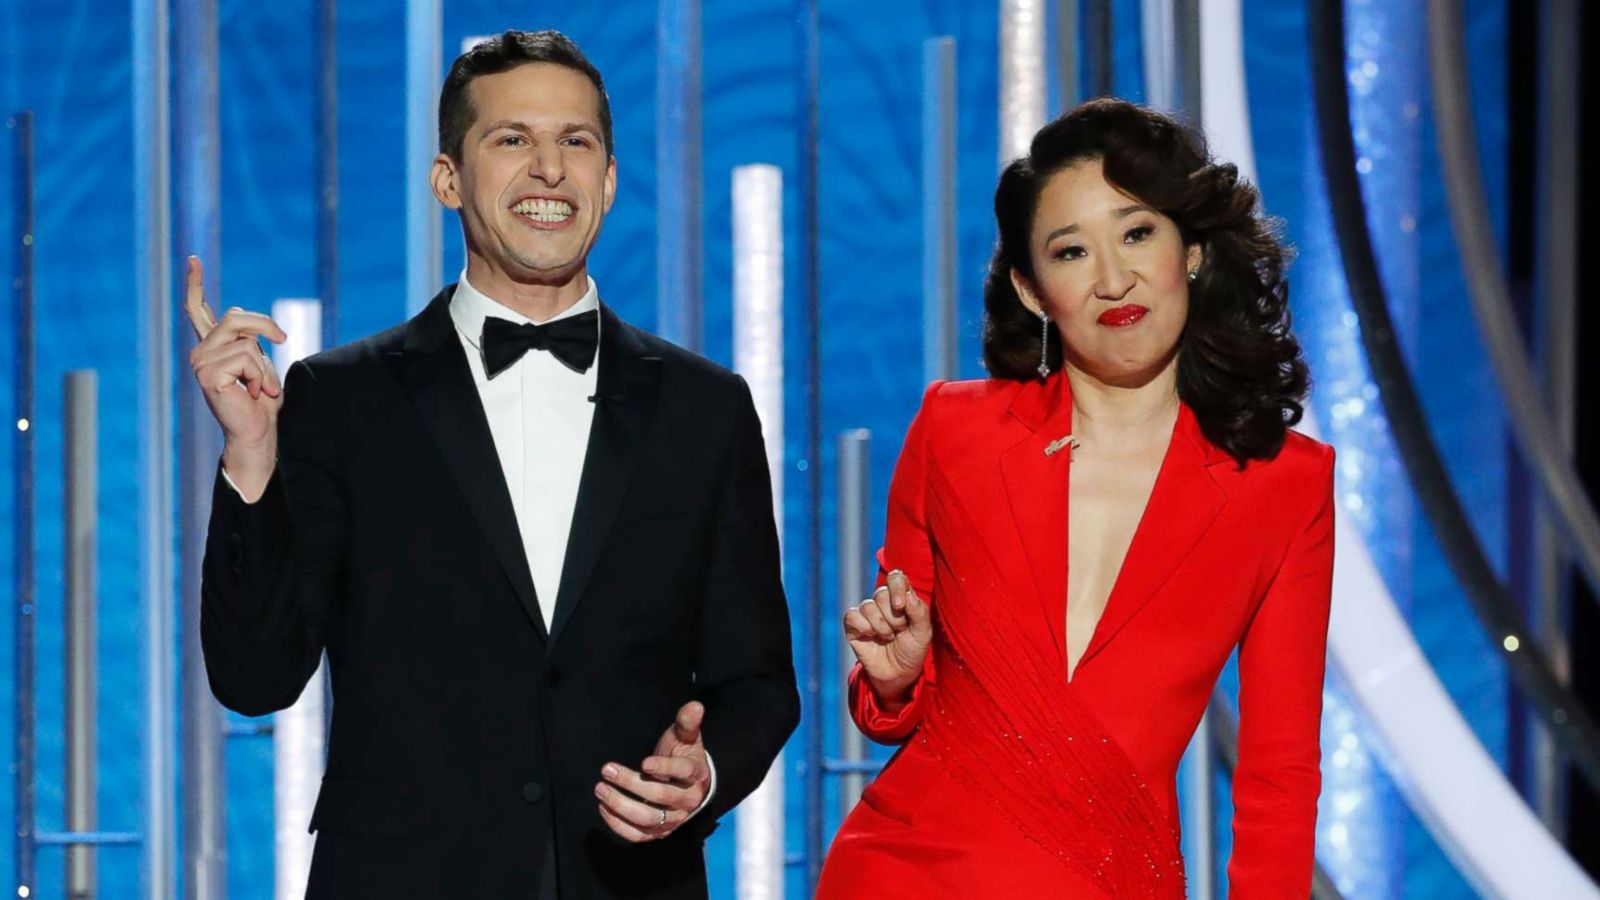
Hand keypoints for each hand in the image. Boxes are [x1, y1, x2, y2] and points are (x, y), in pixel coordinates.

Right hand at [183, 255, 286, 497]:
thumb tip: (262, 332)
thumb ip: (252, 342)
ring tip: (258, 388)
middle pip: (236, 316)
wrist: (258, 433)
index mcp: (212, 346)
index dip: (195, 284)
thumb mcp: (261, 363)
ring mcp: (200, 362)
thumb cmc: (263, 402)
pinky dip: (259, 376)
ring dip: (264, 366)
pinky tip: (251, 394)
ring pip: (246, 341)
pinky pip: (246, 357)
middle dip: (266, 327)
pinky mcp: (207, 373)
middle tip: (283, 341)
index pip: (199, 310)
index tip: (194, 259)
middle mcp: (201, 351)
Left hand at [595, 701, 711, 842]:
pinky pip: (638, 835)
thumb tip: (695, 705)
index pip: (684, 771)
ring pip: (648, 818)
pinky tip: (603, 807)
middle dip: (632, 784)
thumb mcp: (686, 737)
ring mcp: (674, 819)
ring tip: (601, 789)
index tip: (644, 762)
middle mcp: (688, 801)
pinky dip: (619, 825)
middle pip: (662, 796)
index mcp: (696, 774)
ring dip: (621, 806)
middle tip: (607, 770)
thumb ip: (687, 722)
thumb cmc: (683, 755)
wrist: (690, 785)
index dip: (665, 767)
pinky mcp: (660, 832)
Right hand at [843, 569, 931, 708]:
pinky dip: (863, 627)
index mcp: (902, 598)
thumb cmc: (912, 651)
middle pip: (881, 593)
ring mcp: (867, 613)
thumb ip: (919, 611)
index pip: (896, 577)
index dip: (896, 587)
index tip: (901, 606)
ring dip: (881, 627)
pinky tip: (871, 637)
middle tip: (899, 631)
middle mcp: (883, 602)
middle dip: (893, 617)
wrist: (898, 675)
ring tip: (888, 638)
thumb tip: (907, 594)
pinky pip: (852, 615)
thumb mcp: (923, 633)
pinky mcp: (853, 625)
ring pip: (868, 606)